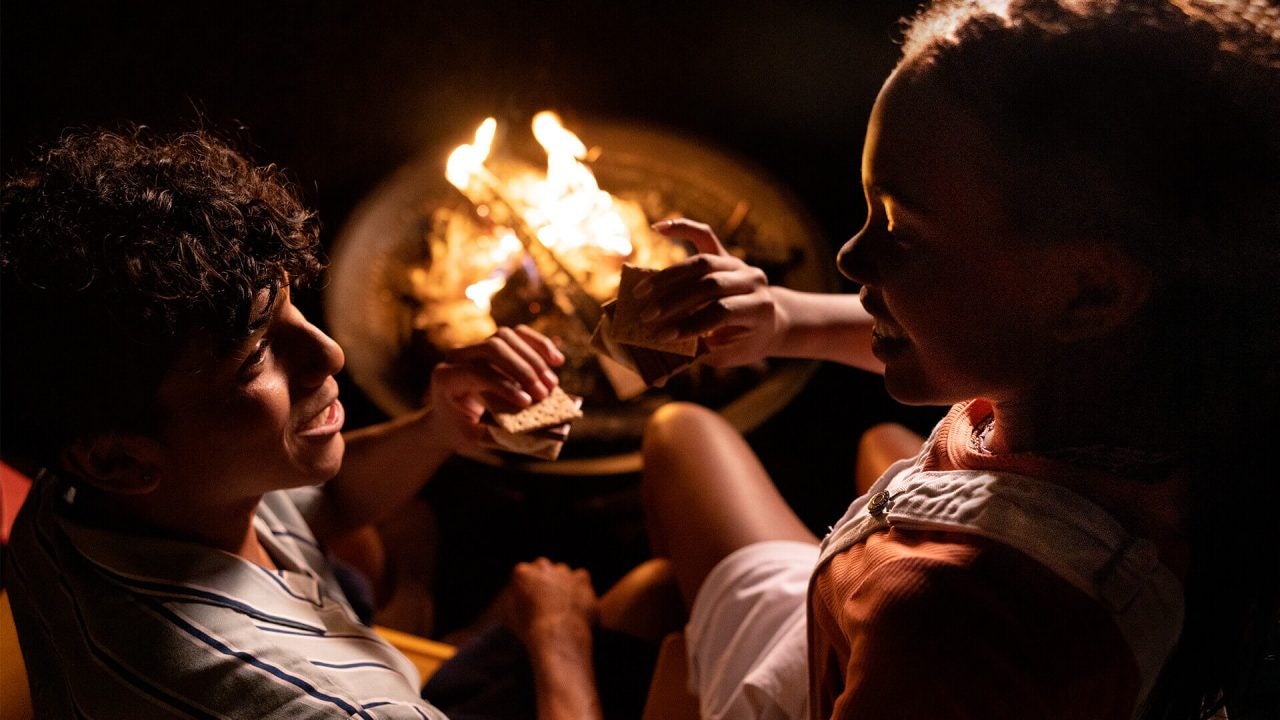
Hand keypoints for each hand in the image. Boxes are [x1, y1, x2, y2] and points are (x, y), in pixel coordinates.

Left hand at [426, 325, 564, 451]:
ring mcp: (475, 346)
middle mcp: (457, 356)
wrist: (448, 420)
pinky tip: (557, 361)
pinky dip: (540, 345)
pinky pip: (518, 335)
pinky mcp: (493, 343)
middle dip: (523, 370)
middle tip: (543, 394)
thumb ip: (500, 434)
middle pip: (494, 347)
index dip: (505, 385)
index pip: (477, 372)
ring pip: (508, 336)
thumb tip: (537, 430)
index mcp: (446, 378)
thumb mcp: (474, 437)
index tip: (527, 402)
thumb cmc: (462, 431)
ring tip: (552, 385)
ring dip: (534, 359)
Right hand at [499, 558, 597, 650]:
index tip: (530, 598)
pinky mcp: (582, 580)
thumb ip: (510, 598)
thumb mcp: (509, 614)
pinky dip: (579, 587)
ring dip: (562, 583)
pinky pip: (581, 578)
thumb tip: (514, 594)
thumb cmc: (531, 628)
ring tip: (562, 605)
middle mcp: (543, 567)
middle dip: (544, 580)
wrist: (557, 635)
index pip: (523, 573)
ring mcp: (564, 572)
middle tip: (546, 600)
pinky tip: (576, 602)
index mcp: (522, 573)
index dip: (527, 586)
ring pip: (562, 572)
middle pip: (542, 568)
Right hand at [640, 218, 781, 366]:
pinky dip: (681, 228)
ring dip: (668, 277)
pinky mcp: (726, 253)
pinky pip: (703, 234)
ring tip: (642, 291)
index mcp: (759, 308)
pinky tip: (657, 228)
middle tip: (646, 316)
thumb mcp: (730, 354)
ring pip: (702, 263)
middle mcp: (753, 281)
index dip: (690, 324)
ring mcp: (739, 264)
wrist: (770, 321)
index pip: (721, 312)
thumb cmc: (745, 342)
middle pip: (709, 284)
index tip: (663, 336)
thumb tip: (664, 345)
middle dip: (674, 301)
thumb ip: (703, 349)